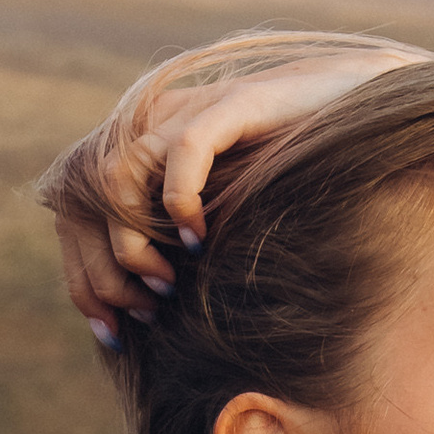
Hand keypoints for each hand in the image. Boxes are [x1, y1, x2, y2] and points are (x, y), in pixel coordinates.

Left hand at [54, 31, 430, 340]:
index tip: (111, 331)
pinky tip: (199, 239)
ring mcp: (187, 110)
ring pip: (117, 178)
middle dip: (105, 270)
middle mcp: (153, 124)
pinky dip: (179, 203)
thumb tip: (144, 305)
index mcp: (142, 149)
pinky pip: (181, 154)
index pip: (76, 213)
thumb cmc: (294, 169)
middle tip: (149, 308)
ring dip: (134, 241)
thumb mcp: (224, 210)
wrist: (357, 103)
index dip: (84, 277)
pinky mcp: (228, 105)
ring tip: (169, 280)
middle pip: (83, 199)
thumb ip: (180, 239)